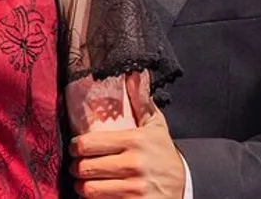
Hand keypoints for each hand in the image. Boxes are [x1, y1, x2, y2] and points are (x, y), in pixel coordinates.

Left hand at [70, 72, 185, 198]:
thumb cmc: (162, 153)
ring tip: (82, 182)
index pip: (88, 144)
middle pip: (86, 167)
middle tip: (76, 166)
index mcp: (134, 140)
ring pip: (90, 189)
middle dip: (76, 168)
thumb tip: (132, 74)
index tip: (75, 148)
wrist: (185, 185)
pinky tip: (96, 195)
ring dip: (81, 187)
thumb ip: (141, 101)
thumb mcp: (155, 126)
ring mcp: (135, 188)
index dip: (76, 147)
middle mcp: (133, 164)